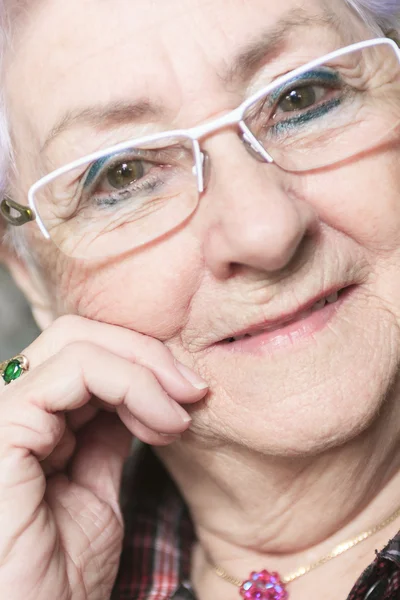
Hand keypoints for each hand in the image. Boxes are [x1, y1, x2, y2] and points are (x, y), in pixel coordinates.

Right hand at [0, 316, 206, 599]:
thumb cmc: (60, 575)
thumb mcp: (96, 489)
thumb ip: (107, 433)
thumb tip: (140, 390)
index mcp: (30, 421)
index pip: (84, 352)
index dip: (142, 362)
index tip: (192, 395)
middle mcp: (12, 408)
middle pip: (78, 334)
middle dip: (145, 354)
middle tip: (192, 391)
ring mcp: (4, 414)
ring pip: (77, 341)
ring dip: (144, 369)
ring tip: (180, 413)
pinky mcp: (4, 428)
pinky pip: (73, 371)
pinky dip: (130, 385)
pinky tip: (160, 423)